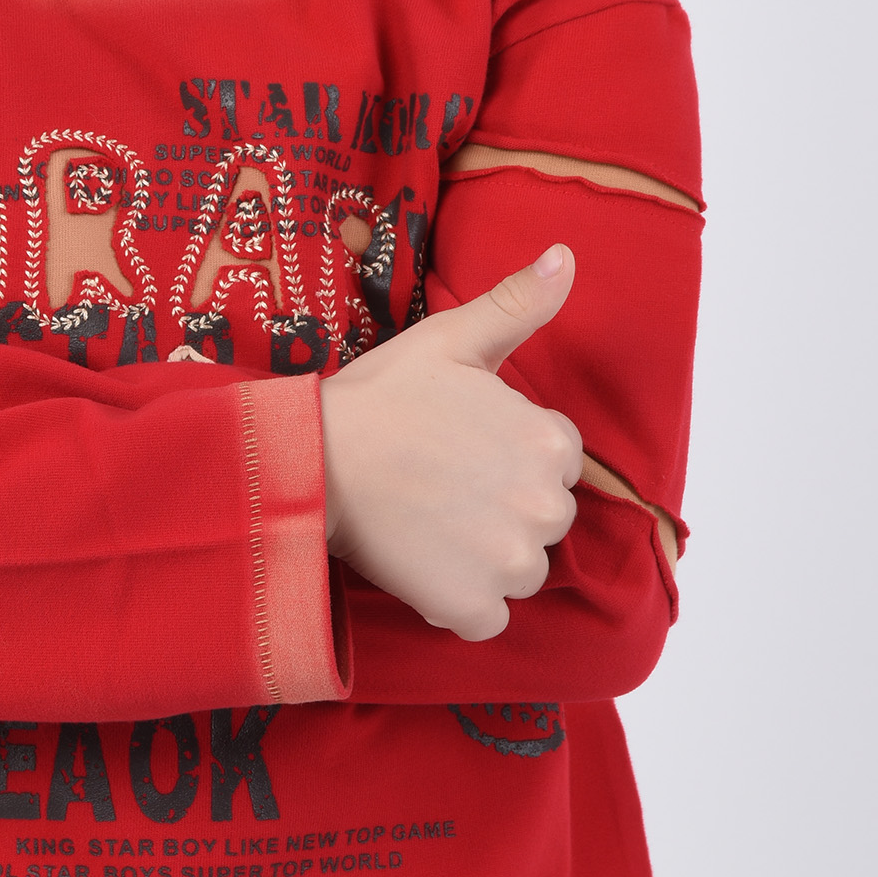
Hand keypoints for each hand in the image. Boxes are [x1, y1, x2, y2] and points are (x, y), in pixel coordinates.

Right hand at [318, 244, 583, 639]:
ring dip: (484, 561)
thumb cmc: (378, 397)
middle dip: (502, 511)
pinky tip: (422, 569)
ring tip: (427, 527)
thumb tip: (568, 256)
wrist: (309, 459)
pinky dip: (459, 605)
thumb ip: (518, 304)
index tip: (458, 451)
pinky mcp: (471, 606)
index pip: (554, 464)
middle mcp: (544, 505)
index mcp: (549, 441)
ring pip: (520, 572)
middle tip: (438, 489)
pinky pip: (487, 619)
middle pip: (543, 522)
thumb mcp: (449, 338)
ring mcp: (509, 561)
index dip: (505, 458)